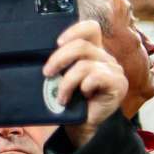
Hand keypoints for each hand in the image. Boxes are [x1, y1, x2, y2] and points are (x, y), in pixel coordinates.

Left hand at [44, 20, 127, 144]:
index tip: (56, 42)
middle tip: (47, 73)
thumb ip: (60, 63)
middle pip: (81, 45)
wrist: (84, 125)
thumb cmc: (71, 100)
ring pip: (84, 64)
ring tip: (61, 95)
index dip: (74, 30)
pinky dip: (81, 88)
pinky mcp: (118, 83)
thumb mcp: (62, 77)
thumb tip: (34, 53)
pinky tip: (79, 97)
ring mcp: (114, 70)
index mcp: (93, 52)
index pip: (90, 28)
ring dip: (67, 81)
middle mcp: (105, 58)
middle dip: (59, 59)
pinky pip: (95, 77)